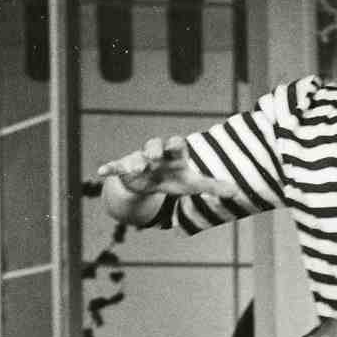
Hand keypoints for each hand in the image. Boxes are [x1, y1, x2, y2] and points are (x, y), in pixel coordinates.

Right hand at [96, 135, 242, 202]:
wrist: (149, 182)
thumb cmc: (173, 178)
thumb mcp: (191, 183)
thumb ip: (212, 185)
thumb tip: (237, 191)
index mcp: (173, 155)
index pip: (176, 145)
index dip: (177, 145)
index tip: (178, 146)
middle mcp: (155, 154)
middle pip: (155, 146)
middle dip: (155, 149)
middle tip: (156, 156)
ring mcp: (139, 161)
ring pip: (136, 156)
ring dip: (136, 160)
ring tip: (137, 167)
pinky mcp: (124, 169)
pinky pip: (116, 166)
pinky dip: (108, 168)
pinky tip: (100, 172)